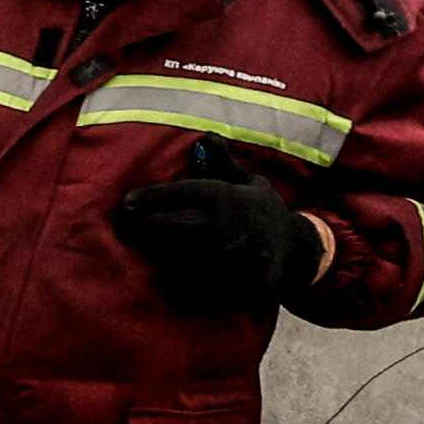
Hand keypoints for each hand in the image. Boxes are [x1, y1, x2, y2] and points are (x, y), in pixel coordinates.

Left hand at [112, 143, 328, 316]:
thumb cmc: (263, 213)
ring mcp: (225, 259)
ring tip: (145, 248)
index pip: (180, 194)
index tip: (126, 202)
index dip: (150, 197)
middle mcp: (224, 228)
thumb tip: (207, 136)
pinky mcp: (228, 286)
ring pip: (173, 257)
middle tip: (128, 225)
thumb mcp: (250, 183)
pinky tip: (164, 276)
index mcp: (227, 199)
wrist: (297, 252)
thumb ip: (223, 163)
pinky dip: (173, 282)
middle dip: (143, 225)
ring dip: (155, 254)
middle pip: (168, 226)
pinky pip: (188, 287)